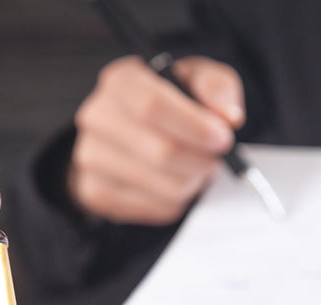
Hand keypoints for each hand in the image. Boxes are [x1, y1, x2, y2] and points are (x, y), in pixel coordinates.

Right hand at [68, 55, 244, 225]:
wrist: (128, 130)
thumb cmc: (169, 101)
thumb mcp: (197, 80)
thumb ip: (217, 88)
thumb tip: (228, 116)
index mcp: (122, 80)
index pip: (153, 106)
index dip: (195, 127)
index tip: (222, 138)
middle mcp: (98, 116)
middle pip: (160, 152)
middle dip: (201, 160)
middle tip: (216, 159)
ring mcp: (91, 156)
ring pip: (163, 186)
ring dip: (193, 182)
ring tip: (196, 168)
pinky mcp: (97, 192)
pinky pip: (155, 208)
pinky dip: (178, 200)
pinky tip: (176, 182)